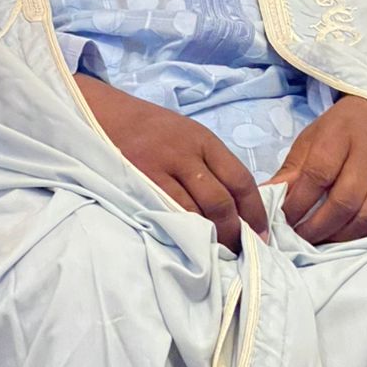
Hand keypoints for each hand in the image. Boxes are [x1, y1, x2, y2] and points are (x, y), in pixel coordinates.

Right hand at [75, 74, 266, 250]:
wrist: (106, 114)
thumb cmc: (150, 129)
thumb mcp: (187, 136)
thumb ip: (210, 164)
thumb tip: (237, 206)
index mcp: (204, 140)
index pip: (241, 180)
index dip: (255, 212)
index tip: (261, 234)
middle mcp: (186, 153)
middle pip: (221, 200)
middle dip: (234, 231)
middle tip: (238, 250)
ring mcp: (160, 167)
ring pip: (196, 210)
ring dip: (209, 236)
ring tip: (216, 252)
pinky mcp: (139, 180)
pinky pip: (166, 212)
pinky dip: (182, 230)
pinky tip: (188, 242)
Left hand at [272, 95, 366, 242]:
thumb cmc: (339, 129)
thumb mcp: (310, 139)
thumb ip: (292, 170)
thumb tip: (266, 196)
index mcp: (339, 138)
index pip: (317, 176)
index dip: (297, 204)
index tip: (281, 220)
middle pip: (344, 201)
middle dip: (317, 226)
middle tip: (298, 237)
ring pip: (366, 216)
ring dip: (339, 235)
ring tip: (317, 240)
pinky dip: (359, 232)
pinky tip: (340, 235)